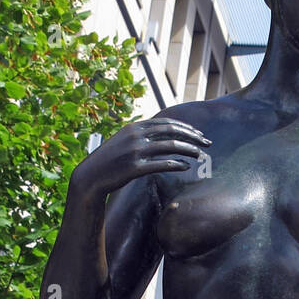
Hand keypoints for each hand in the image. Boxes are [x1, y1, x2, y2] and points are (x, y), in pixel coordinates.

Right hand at [73, 117, 210, 197]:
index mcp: (134, 127)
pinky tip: (186, 167)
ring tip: (200, 155)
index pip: (166, 123)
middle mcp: (136, 136)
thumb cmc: (109, 161)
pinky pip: (162, 164)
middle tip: (207, 143)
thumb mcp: (123, 142)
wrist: (91, 176)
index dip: (185, 127)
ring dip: (189, 150)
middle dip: (193, 136)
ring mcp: (135, 152)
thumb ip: (140, 136)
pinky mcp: (135, 168)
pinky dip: (177, 164)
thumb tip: (159, 135)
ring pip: (170, 147)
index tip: (198, 134)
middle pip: (172, 132)